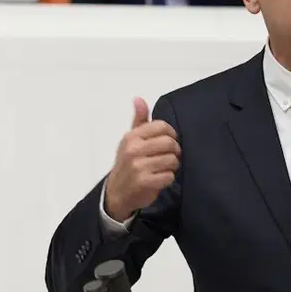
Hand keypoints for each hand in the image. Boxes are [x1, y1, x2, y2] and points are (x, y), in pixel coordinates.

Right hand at [104, 98, 179, 221]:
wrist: (117, 193)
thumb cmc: (128, 163)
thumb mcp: (130, 140)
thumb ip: (139, 120)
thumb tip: (138, 99)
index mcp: (132, 137)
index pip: (162, 126)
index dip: (171, 134)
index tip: (168, 141)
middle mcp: (134, 150)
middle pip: (170, 143)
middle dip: (174, 151)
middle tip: (168, 156)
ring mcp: (138, 167)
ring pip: (172, 160)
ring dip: (172, 166)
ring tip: (163, 168)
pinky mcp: (145, 182)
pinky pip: (169, 176)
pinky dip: (168, 179)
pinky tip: (160, 179)